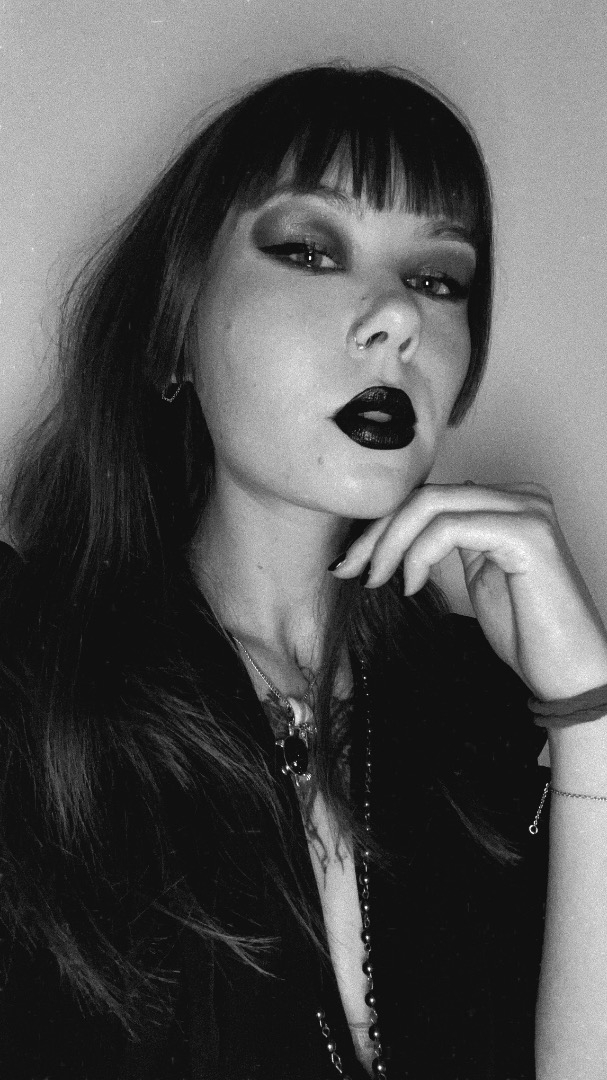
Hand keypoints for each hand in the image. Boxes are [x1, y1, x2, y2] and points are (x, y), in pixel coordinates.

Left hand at [331, 483, 606, 700]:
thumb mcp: (478, 576)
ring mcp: (526, 509)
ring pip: (432, 505)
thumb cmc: (528, 633)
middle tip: (348, 568)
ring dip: (390, 543)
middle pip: (426, 495)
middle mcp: (520, 496)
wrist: (568, 673)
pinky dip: (418, 555)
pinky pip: (450, 528)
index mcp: (507, 502)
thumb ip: (451, 542)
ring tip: (374, 579)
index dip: (384, 524)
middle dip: (377, 531)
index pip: (431, 497)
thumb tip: (402, 529)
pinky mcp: (526, 532)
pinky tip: (410, 585)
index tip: (351, 560)